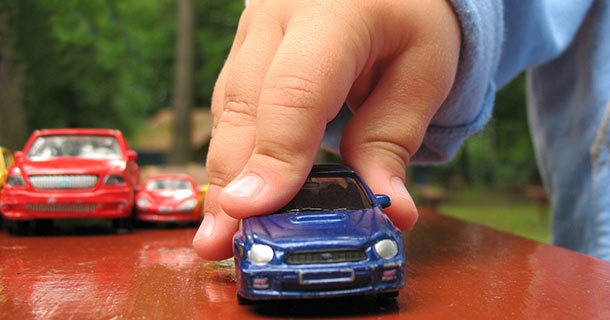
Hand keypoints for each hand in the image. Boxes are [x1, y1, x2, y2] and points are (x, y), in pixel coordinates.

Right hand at [193, 0, 460, 259]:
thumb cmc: (408, 17)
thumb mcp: (422, 72)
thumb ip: (394, 139)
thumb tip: (389, 209)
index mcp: (335, 12)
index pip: (296, 92)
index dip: (275, 156)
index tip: (254, 209)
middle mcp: (280, 16)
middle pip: (245, 106)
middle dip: (233, 180)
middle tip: (220, 241)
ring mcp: (253, 30)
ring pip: (228, 110)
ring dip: (223, 174)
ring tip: (219, 231)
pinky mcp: (245, 50)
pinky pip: (231, 106)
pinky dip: (233, 153)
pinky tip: (233, 192)